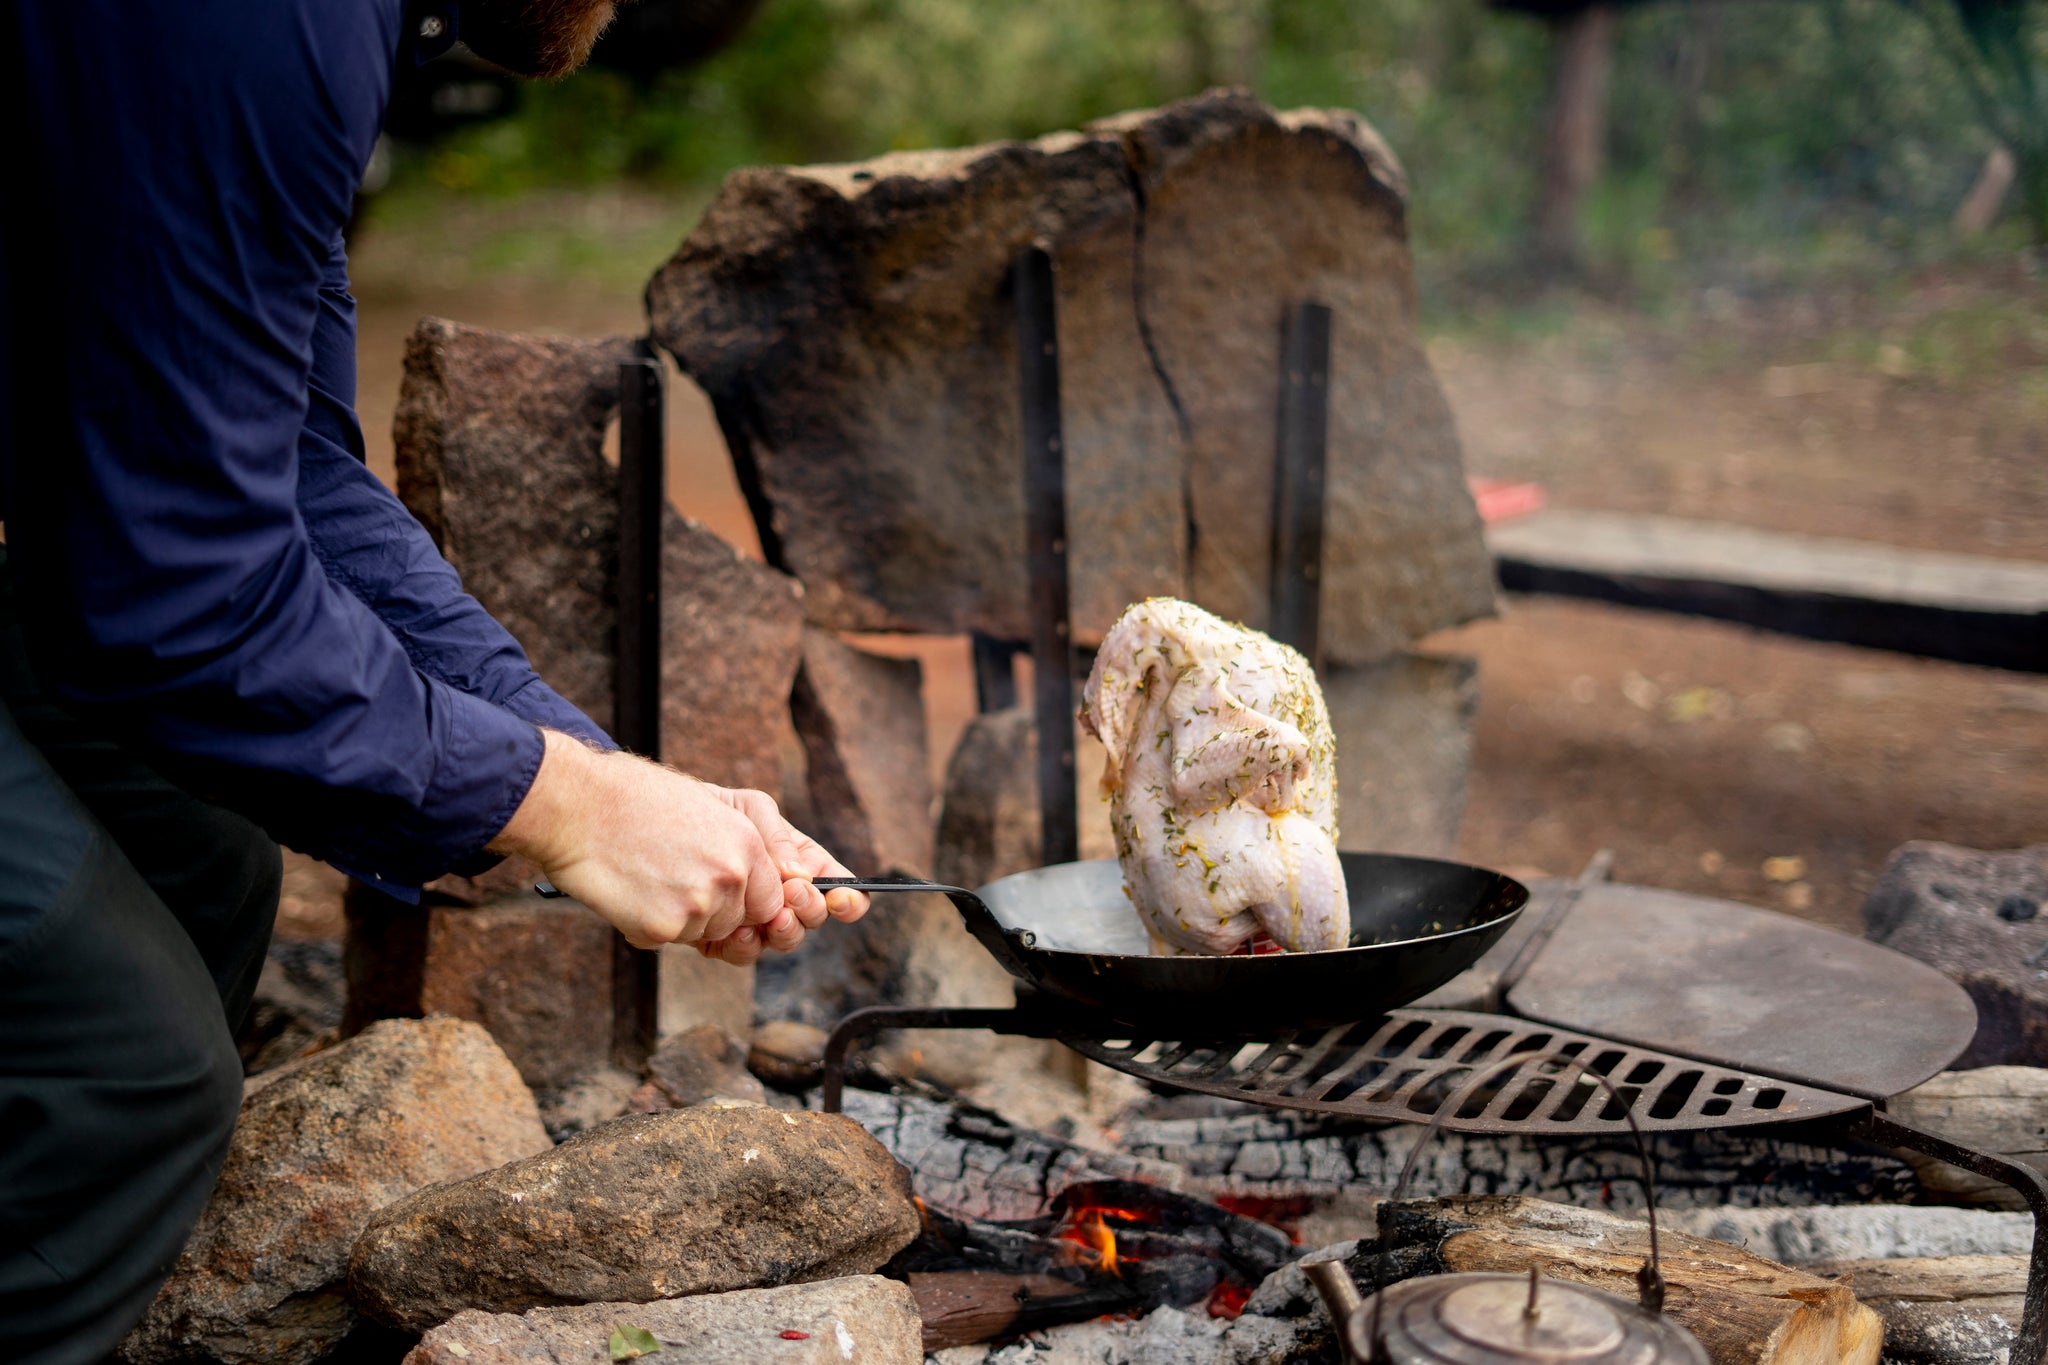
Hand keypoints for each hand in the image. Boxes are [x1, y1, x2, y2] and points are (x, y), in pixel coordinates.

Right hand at [490, 731, 868, 955]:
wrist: (578, 806)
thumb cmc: (645, 801)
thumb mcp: (721, 802)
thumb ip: (771, 839)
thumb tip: (803, 880)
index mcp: (751, 844)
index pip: (783, 899)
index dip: (776, 909)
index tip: (771, 912)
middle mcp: (734, 877)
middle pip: (754, 925)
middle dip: (733, 918)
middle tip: (697, 891)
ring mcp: (701, 907)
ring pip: (714, 937)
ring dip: (691, 920)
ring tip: (660, 875)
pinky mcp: (665, 930)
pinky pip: (676, 943)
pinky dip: (655, 926)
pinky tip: (638, 891)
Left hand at [695, 786, 870, 964]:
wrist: (656, 827)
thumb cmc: (713, 811)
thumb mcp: (751, 808)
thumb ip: (778, 838)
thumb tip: (800, 876)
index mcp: (799, 863)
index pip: (838, 886)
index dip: (850, 899)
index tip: (842, 899)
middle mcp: (782, 896)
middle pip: (814, 918)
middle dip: (810, 910)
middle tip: (793, 894)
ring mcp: (755, 920)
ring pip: (783, 940)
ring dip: (784, 932)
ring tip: (771, 917)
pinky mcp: (722, 938)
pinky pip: (744, 953)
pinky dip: (746, 946)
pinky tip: (737, 930)